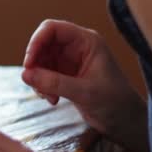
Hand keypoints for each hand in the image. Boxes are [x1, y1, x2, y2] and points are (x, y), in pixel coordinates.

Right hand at [21, 20, 147, 151]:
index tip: (29, 63)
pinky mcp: (65, 76)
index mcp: (87, 41)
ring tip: (48, 97)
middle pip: (43, 44)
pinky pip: (44, 75)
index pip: (53, 29)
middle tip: (33, 82)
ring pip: (41, 60)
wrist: (126, 122)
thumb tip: (25, 74)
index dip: (36, 42)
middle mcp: (77, 47)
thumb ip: (54, 82)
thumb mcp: (85, 92)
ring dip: (38, 78)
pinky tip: (52, 100)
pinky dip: (42, 87)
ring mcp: (70, 61)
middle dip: (36, 63)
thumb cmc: (115, 103)